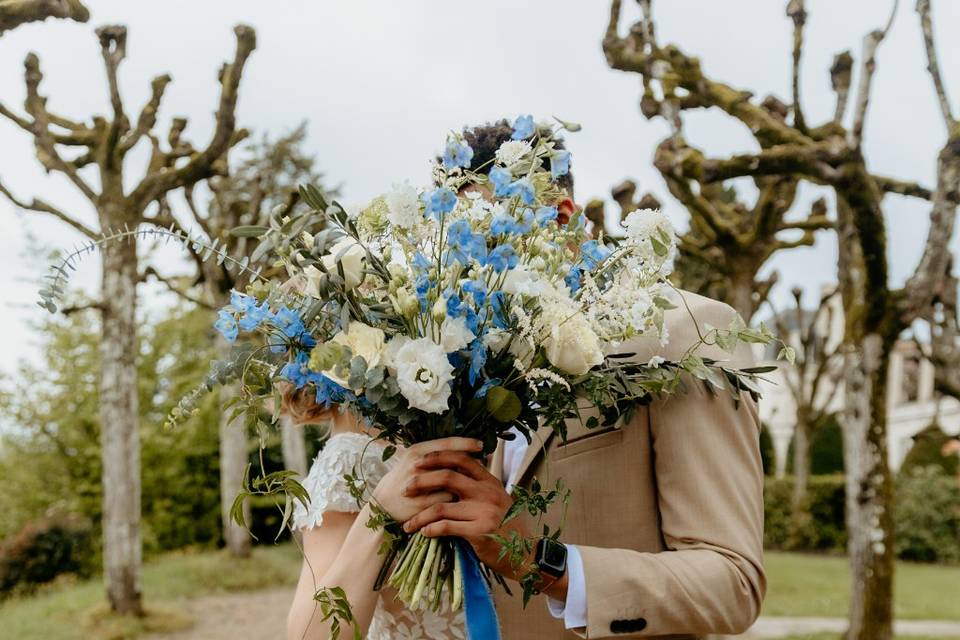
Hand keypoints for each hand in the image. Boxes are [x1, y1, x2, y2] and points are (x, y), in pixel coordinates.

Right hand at [371, 437, 481, 523]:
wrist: (382, 506)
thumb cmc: (403, 480)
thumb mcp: (414, 461)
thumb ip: (434, 455)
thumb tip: (463, 450)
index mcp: (416, 451)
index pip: (446, 443)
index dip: (465, 443)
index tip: (480, 444)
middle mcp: (417, 465)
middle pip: (451, 461)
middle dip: (469, 464)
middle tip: (483, 465)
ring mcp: (418, 485)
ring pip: (451, 482)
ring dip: (464, 483)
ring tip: (474, 484)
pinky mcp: (421, 505)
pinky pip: (447, 500)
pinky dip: (455, 500)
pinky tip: (462, 500)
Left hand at [401, 450, 532, 581]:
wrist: (526, 553)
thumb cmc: (507, 525)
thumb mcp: (497, 498)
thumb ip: (479, 486)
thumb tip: (452, 472)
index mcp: (490, 481)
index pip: (461, 459)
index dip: (437, 457)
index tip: (418, 462)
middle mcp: (487, 492)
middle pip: (447, 477)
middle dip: (421, 481)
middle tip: (405, 490)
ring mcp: (484, 512)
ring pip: (441, 507)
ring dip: (419, 516)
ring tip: (407, 524)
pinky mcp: (480, 532)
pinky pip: (446, 527)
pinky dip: (431, 530)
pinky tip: (424, 533)